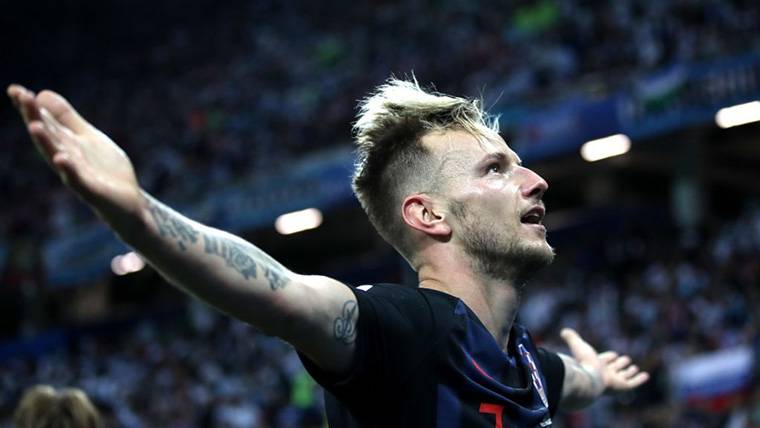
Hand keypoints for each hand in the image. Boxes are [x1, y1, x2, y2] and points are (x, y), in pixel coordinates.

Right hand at [7, 84, 142, 224]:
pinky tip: (61, 159)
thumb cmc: (106, 171)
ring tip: (34, 126)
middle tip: (21, 96)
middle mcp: (67, 159)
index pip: (46, 123)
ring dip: (46, 143)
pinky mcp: (92, 192)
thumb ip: (68, 119)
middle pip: (48, 137)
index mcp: (66, 145)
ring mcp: (78, 176)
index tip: (15, 89)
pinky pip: (78, 181)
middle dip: (34, 118)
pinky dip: (69, 170)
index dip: (30, 108)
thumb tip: (42, 93)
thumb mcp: (88, 138)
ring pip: (57, 158)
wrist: (130, 203)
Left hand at [560, 328, 648, 392]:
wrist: (588, 380)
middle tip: (625, 359)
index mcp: (595, 365)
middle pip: (615, 367)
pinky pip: (633, 383)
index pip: (605, 359)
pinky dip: (640, 379)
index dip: (609, 357)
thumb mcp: (578, 346)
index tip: (613, 355)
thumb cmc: (583, 363)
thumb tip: (563, 330)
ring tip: (634, 368)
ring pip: (624, 375)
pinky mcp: (622, 386)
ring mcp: (614, 380)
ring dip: (629, 371)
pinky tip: (646, 375)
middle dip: (619, 363)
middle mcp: (605, 374)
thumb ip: (571, 337)